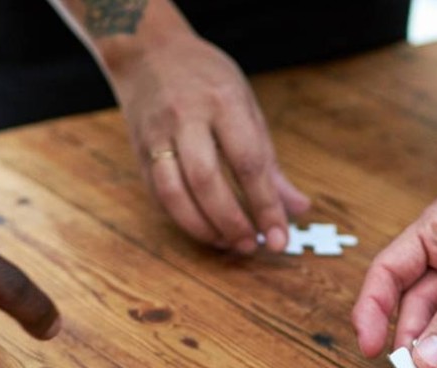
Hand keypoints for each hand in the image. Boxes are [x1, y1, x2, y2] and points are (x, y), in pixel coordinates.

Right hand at [104, 35, 308, 253]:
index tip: (280, 237)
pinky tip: (204, 229)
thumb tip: (297, 207)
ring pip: (173, 192)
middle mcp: (186, 117)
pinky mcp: (139, 151)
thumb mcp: (245, 104)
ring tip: (227, 244)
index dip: (265, 204)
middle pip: (206, 179)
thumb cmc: (206, 79)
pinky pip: (159, 194)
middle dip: (231, 221)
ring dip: (202, 227)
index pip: (247, 161)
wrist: (148, 51)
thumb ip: (268, 159)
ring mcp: (157, 135)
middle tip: (252, 246)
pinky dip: (182, 219)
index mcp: (222, 101)